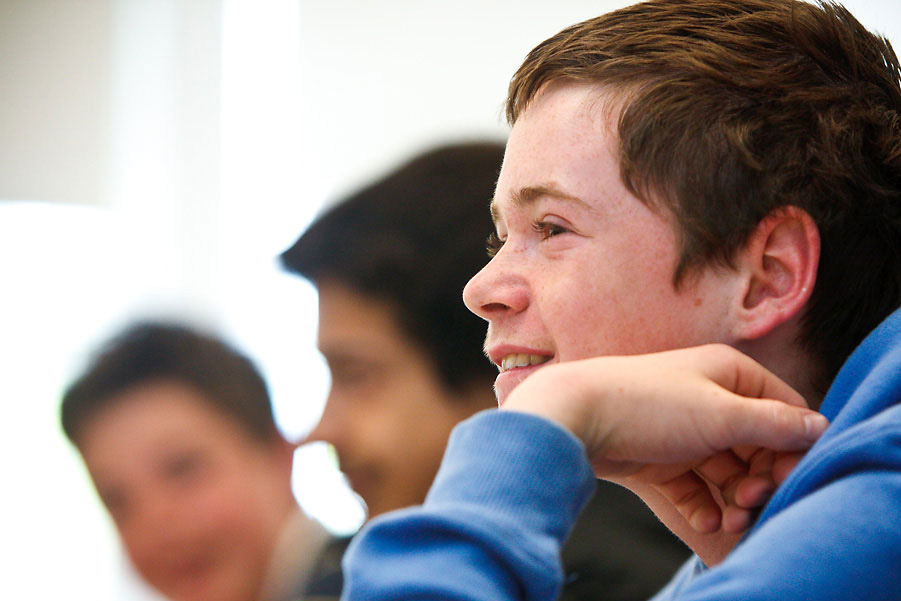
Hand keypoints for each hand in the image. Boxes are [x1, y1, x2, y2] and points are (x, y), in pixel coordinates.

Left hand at [500, 344, 827, 563]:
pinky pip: (696, 487)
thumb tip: (821, 427)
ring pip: (727, 472)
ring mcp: (685, 430)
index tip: (783, 479)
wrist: (575, 415)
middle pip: (758, 447)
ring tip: (729, 520)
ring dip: (734, 499)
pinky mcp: (661, 458)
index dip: (792, 447)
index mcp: (730, 374)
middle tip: (748, 503)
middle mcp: (711, 398)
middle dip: (759, 480)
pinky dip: (704, 506)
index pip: (784, 411)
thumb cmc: (649, 405)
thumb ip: (774, 424)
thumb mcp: (721, 414)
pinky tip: (704, 522)